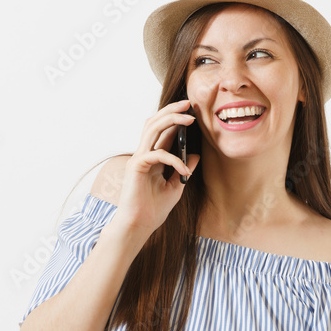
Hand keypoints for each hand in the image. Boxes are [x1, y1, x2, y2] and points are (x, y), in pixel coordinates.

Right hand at [113, 99, 200, 236]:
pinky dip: (174, 160)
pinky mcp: (136, 167)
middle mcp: (143, 154)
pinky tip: (185, 170)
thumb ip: (183, 170)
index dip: (176, 118)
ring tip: (189, 117)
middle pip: (155, 123)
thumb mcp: (175, 187)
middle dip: (172, 110)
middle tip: (189, 104)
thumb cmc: (153, 210)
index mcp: (152, 158)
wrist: (139, 226)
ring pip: (152, 129)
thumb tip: (195, 155)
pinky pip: (157, 154)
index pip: (163, 131)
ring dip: (171, 120)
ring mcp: (138, 159)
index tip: (192, 111)